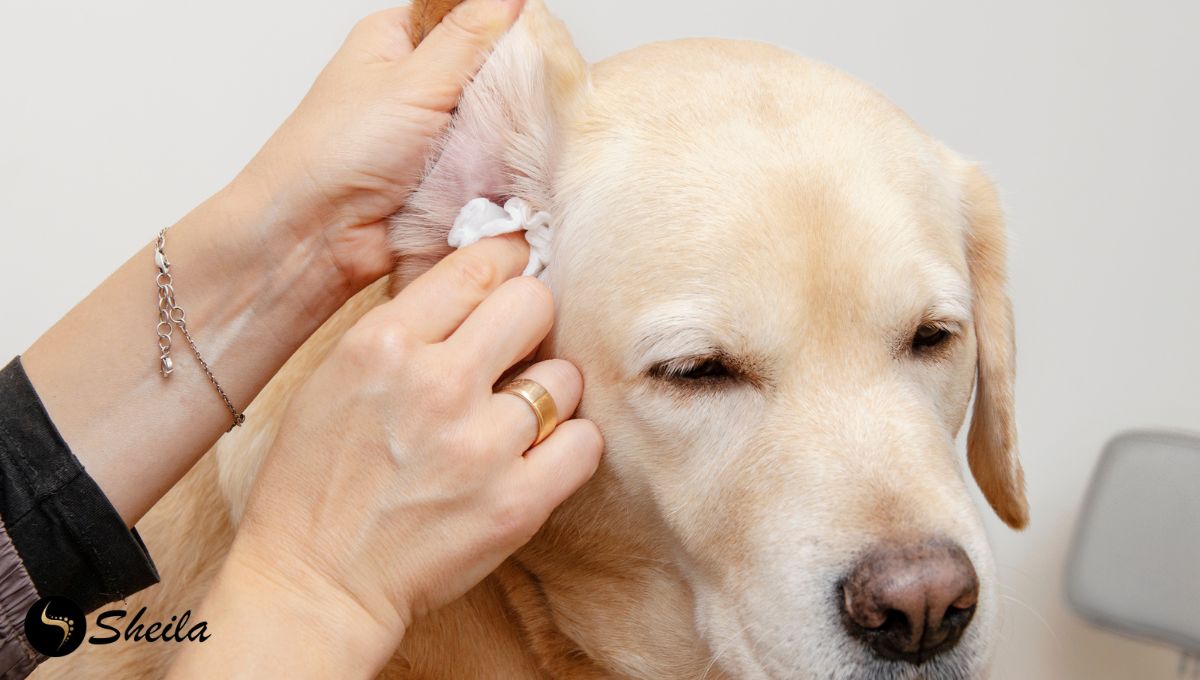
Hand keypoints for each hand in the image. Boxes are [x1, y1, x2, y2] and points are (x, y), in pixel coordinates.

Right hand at [173, 235, 602, 677]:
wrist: (316, 581)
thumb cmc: (317, 480)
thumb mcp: (336, 376)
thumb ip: (406, 328)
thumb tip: (478, 287)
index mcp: (383, 343)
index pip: (480, 266)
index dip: (508, 264)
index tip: (516, 273)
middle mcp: (436, 384)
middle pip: (535, 303)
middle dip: (531, 320)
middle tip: (518, 347)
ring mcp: (480, 445)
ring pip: (565, 377)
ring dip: (548, 393)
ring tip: (515, 418)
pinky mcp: (515, 503)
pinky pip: (585, 442)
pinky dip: (569, 446)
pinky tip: (537, 455)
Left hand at [236, 0, 524, 289]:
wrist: (317, 237)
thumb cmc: (337, 151)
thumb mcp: (412, 80)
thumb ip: (468, 37)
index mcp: (396, 40)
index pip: (467, 16)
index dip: (502, 28)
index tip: (535, 45)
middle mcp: (413, 83)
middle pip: (487, 71)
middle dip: (509, 88)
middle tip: (524, 102)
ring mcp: (431, 133)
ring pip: (493, 122)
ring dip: (505, 136)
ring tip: (514, 142)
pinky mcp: (444, 178)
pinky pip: (487, 165)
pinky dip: (498, 171)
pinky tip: (509, 173)